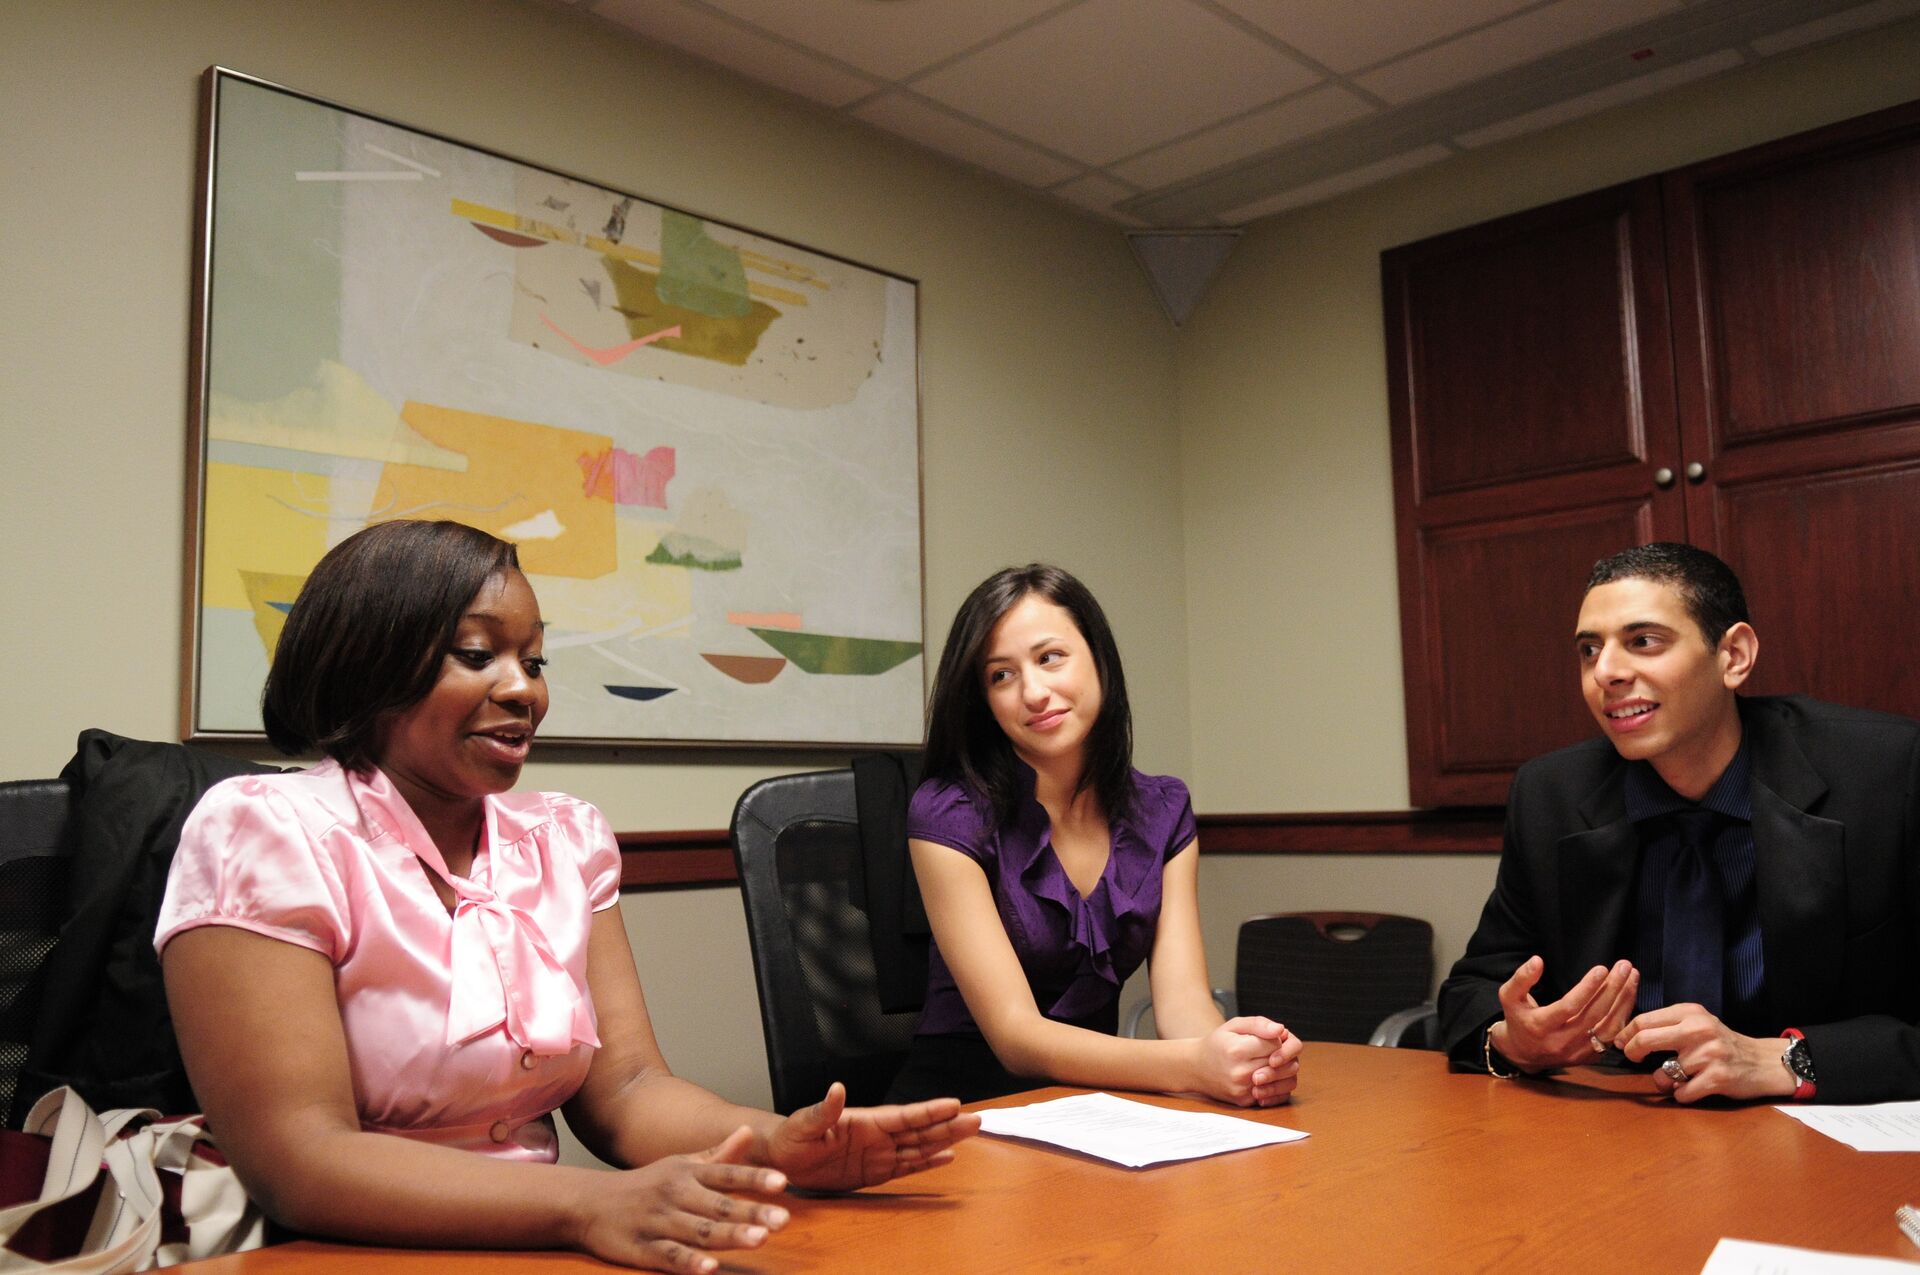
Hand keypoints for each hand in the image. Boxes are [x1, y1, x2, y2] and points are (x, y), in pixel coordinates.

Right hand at [573, 1126, 789, 1272]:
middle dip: (752, 1211)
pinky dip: (689, 1263)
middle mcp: (676, 1194)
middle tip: (784, 1218)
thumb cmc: (645, 1184)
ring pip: (699, 1231)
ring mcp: (659, 1222)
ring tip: (760, 1240)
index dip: (755, 1177)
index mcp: (688, 1173)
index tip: (783, 1182)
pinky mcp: (642, 1249)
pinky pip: (669, 1257)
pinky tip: (710, 1269)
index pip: (727, 1173)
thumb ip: (718, 1153)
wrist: (588, 1202)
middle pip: (719, 1204)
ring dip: (730, 1236)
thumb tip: (750, 1131)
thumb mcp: (680, 1164)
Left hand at [761, 1082, 980, 1190]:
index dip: (929, 1111)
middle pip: (920, 1131)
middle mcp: (878, 1136)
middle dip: (948, 1126)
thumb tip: (837, 1089)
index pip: (904, 1116)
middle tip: (977, 1120)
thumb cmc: (791, 1137)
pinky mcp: (874, 1174)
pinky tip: (946, 1158)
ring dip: (944, 1142)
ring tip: (970, 1134)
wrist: (782, 1161)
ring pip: (918, 1148)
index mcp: (865, 1121)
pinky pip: (905, 1168)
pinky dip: (926, 1164)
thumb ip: (824, 1110)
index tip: (954, 1104)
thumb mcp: (804, 1123)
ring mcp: (878, 1155)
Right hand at [1192, 1017, 1301, 1106]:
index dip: (1276, 1039)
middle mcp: (1240, 1072)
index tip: (1266, 1039)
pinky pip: (1278, 1096)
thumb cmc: (1218, 1043)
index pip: (1275, 1044)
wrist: (1196, 1068)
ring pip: (1284, 1080)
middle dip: (1281, 1054)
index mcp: (1237, 1050)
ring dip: (1284, 1070)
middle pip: (1281, 1063)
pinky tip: (1269, 1076)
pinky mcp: (1245, 1101)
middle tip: (1270, 1050)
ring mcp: (1243, 1089)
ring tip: (1271, 1063)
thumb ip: (1259, 1024)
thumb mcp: (1234, 1026)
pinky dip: (1280, 1085)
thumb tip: (1281, 1030)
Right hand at [1489, 955, 1638, 1072]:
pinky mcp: (1589, 1057)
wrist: (1522, 1053)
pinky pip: (1612, 1036)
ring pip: (1608, 1027)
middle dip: (1613, 989)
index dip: (1587, 988)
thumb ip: (1521, 978)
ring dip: (1623, 1001)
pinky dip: (1623, 1015)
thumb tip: (1538, 961)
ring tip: (1632, 977)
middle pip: (1594, 1015)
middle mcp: (1561, 1042)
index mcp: (1540, 1027)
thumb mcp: (1509, 996)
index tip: (1602, 969)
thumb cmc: (1518, 1018)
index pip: (1569, 1007)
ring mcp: (1578, 1052)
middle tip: (1625, 966)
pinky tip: (1628, 996)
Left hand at [1614, 1004, 1795, 1102]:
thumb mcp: (1697, 1023)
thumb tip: (1626, 1036)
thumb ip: (1667, 1025)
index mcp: (1690, 1012)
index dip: (1625, 1034)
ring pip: (1663, 1074)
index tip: (1620, 1043)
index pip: (1644, 1020)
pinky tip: (1694, 1088)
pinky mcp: (1718, 1078)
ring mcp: (1709, 1054)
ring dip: (1665, 1081)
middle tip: (1634, 1058)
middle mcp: (1699, 1029)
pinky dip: (1682, 1095)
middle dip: (1632, 1052)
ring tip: (1682, 1077)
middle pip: (1645, 1040)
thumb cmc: (1721, 1043)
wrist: (1762, 1062)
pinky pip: (1681, 1093)